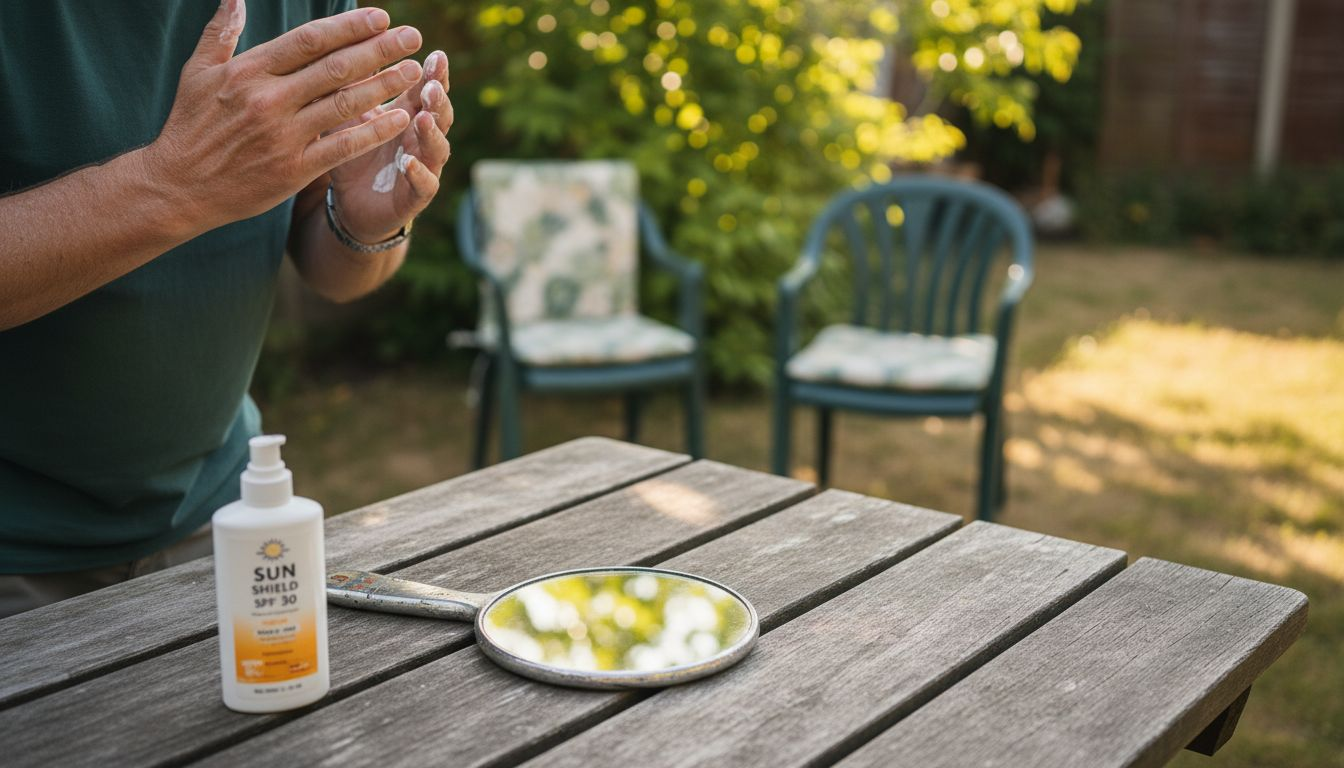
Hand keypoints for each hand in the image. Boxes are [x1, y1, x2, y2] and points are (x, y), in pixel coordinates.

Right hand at [142, 0, 424, 232]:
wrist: (177, 187)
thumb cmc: (189, 126)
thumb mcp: (197, 72)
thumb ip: (221, 33)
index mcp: (249, 72)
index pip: (309, 40)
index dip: (349, 27)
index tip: (381, 17)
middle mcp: (268, 100)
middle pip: (336, 68)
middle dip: (380, 50)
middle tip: (413, 37)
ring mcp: (283, 136)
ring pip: (345, 104)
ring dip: (385, 85)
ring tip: (416, 71)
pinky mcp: (293, 169)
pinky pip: (343, 147)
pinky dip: (374, 131)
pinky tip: (401, 118)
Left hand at [326, 49, 453, 242]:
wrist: (350, 204)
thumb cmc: (353, 154)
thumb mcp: (348, 117)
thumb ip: (350, 88)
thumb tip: (339, 46)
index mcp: (409, 115)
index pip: (427, 90)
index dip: (434, 74)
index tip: (436, 55)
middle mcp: (422, 139)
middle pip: (440, 115)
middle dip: (438, 100)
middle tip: (431, 85)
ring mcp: (424, 167)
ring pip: (438, 148)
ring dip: (432, 132)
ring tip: (423, 118)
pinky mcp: (416, 196)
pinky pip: (425, 184)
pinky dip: (418, 173)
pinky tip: (409, 162)